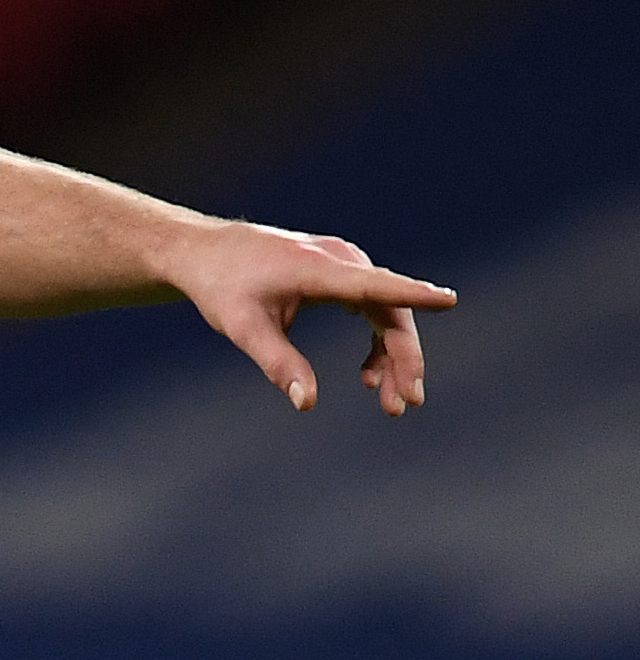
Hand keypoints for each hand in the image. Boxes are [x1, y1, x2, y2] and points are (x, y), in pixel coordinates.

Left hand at [170, 219, 453, 416]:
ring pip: (385, 311)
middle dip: (403, 358)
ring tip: (390, 403)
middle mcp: (340, 261)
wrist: (209, 255)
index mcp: (320, 270)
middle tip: (405, 404)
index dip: (413, 294)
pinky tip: (368, 377)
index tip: (449, 301)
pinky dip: (376, 342)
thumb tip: (307, 403)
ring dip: (393, 357)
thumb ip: (279, 364)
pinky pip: (373, 307)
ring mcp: (343, 265)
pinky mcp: (340, 273)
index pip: (376, 286)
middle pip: (389, 309)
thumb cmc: (224, 289)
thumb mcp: (244, 329)